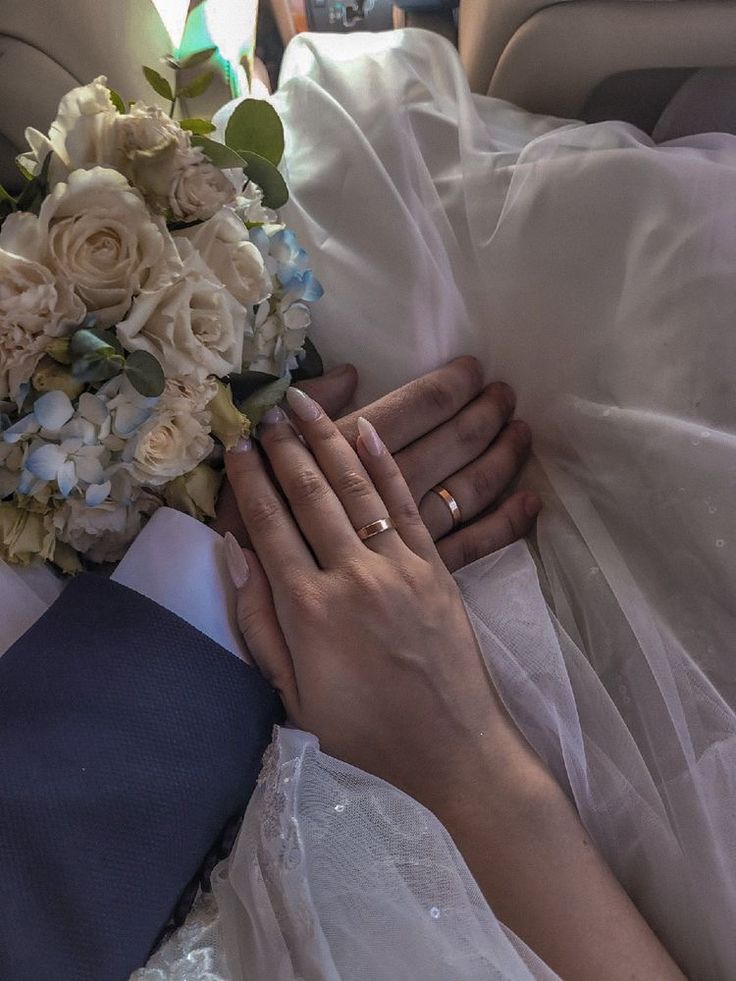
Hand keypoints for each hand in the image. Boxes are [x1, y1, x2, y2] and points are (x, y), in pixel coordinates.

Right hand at [222, 389, 524, 815]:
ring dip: (326, 440)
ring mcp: (397, 566)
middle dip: (283, 448)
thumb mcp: (295, 696)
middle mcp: (350, 576)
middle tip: (266, 411)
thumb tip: (235, 557)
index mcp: (308, 611)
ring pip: (354, 488)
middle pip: (308, 495)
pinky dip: (383, 464)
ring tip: (304, 405)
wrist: (453, 749)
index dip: (249, 481)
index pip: (268, 526)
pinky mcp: (434, 566)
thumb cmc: (365, 733)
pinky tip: (366, 430)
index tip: (236, 444)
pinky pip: (405, 503)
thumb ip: (261, 626)